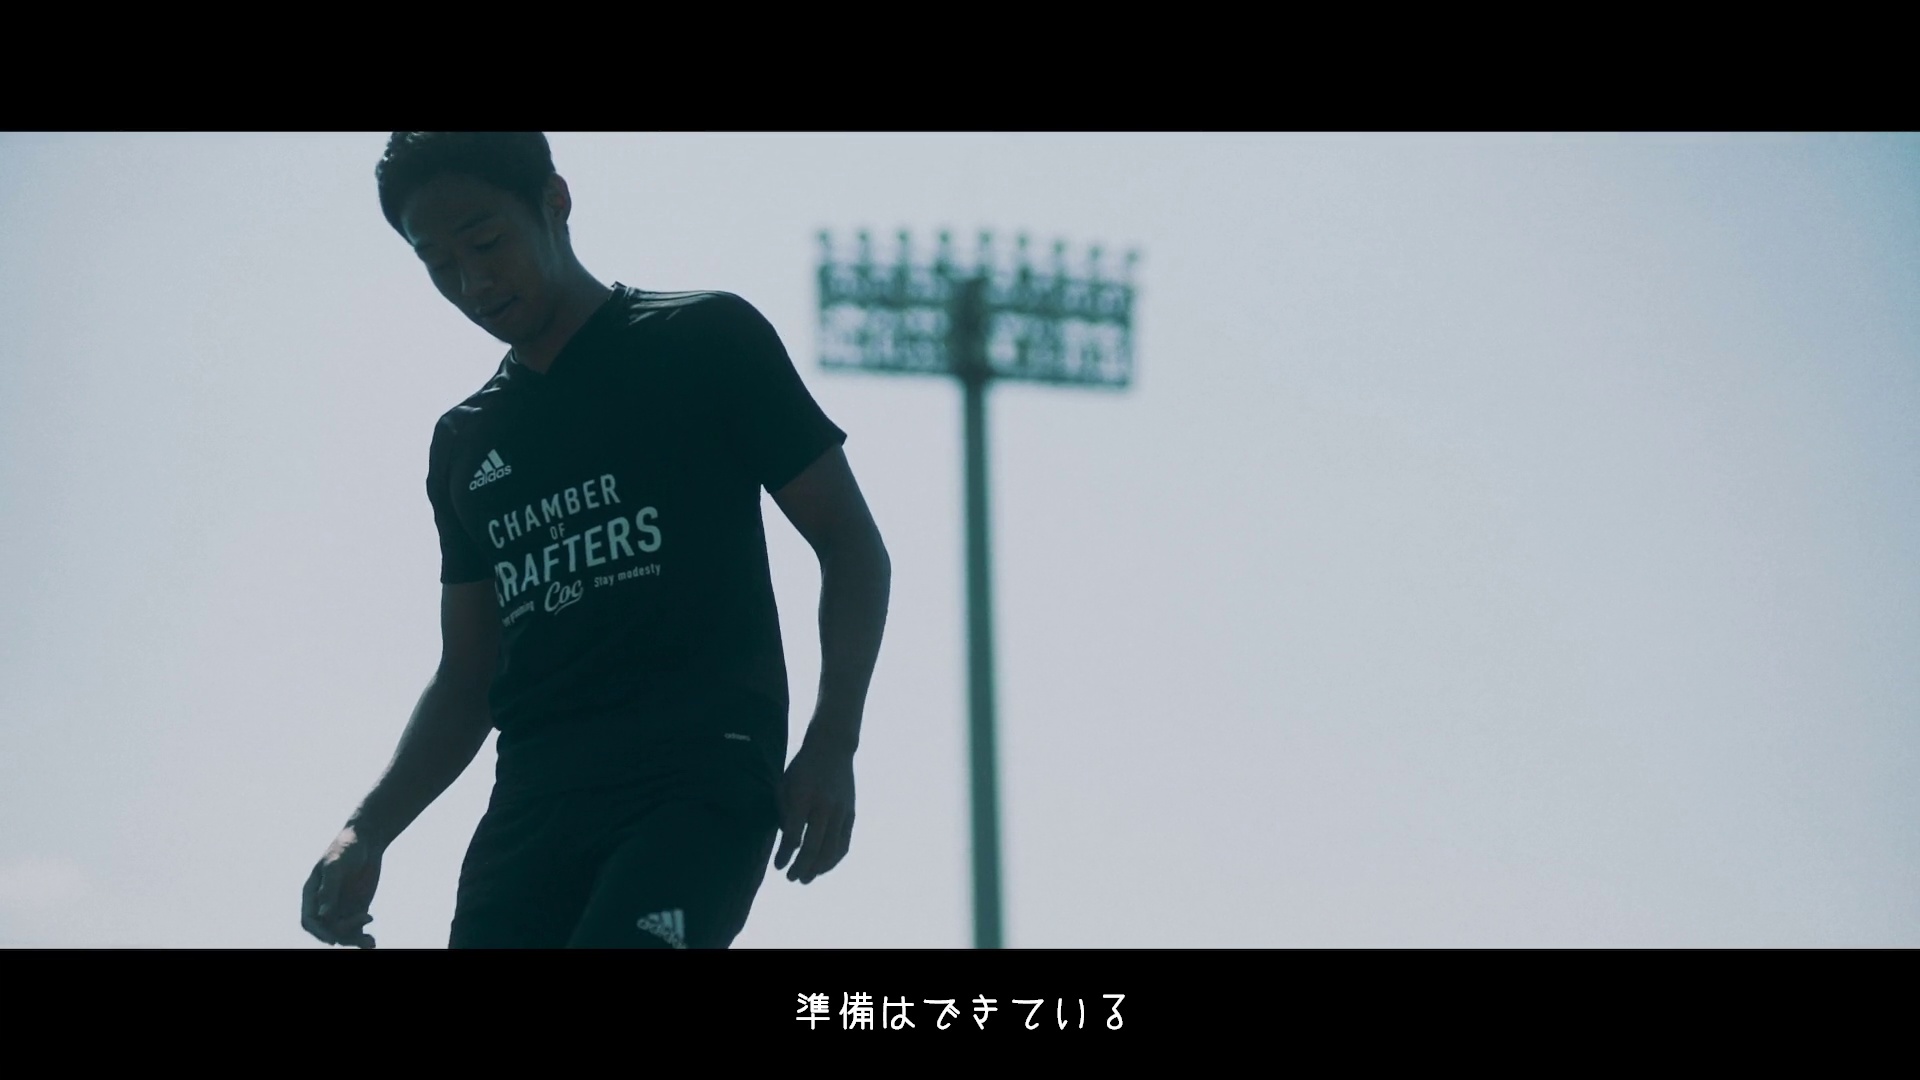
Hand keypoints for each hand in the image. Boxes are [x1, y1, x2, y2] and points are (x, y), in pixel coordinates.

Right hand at [301, 825, 382, 947]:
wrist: (367, 840)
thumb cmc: (347, 847)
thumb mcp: (336, 865)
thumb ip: (329, 888)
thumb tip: (324, 914)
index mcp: (312, 894)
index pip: (309, 920)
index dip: (319, 932)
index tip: (333, 940)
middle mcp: (324, 904)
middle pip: (327, 929)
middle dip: (343, 935)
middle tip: (363, 931)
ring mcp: (340, 907)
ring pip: (342, 932)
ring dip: (354, 940)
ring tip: (370, 942)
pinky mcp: (356, 908)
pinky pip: (356, 928)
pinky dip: (362, 937)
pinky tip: (372, 942)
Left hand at [774, 738, 855, 883]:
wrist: (833, 748)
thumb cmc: (802, 768)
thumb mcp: (785, 784)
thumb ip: (784, 813)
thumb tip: (788, 842)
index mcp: (804, 797)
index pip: (794, 835)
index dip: (785, 855)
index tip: (778, 866)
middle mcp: (825, 806)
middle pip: (814, 847)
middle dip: (801, 867)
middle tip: (791, 878)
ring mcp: (841, 811)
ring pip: (832, 849)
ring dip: (818, 868)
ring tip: (806, 878)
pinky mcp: (851, 814)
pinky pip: (844, 843)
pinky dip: (834, 859)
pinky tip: (823, 866)